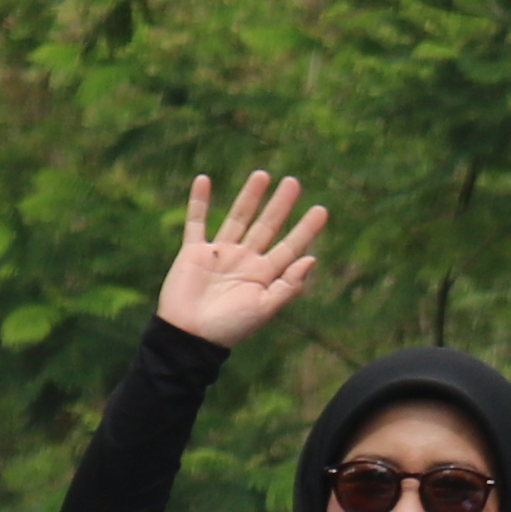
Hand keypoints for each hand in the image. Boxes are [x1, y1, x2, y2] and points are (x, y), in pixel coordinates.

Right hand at [151, 171, 329, 349]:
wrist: (190, 336)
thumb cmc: (229, 328)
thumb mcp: (264, 309)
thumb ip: (288, 286)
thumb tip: (312, 259)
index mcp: (263, 276)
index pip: (289, 247)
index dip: (305, 230)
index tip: (321, 209)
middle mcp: (244, 261)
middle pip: (266, 227)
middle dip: (280, 205)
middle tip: (294, 182)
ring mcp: (220, 254)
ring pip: (238, 218)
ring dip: (249, 197)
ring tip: (262, 175)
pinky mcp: (194, 252)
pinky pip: (196, 222)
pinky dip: (198, 202)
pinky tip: (204, 180)